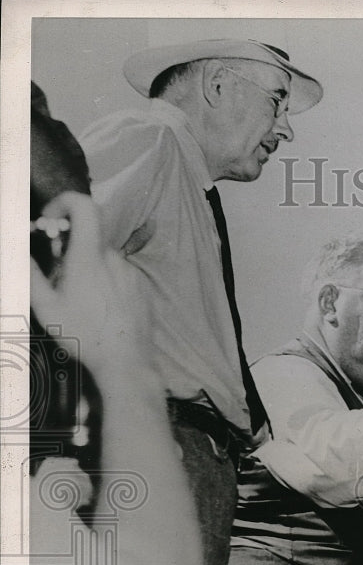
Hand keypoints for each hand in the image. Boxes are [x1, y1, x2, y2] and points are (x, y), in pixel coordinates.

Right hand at [30, 192, 150, 375]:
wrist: (126, 361)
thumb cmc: (83, 334)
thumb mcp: (45, 306)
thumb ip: (29, 272)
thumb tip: (19, 251)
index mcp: (89, 257)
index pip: (84, 206)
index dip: (64, 203)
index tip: (51, 222)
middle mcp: (113, 258)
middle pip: (89, 236)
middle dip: (69, 246)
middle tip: (59, 272)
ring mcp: (131, 272)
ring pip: (103, 256)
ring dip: (87, 265)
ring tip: (80, 296)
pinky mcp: (142, 285)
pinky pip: (119, 272)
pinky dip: (105, 279)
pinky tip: (100, 306)